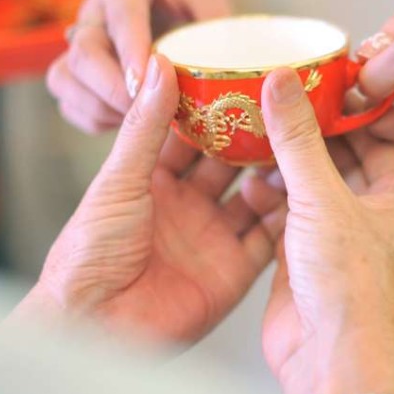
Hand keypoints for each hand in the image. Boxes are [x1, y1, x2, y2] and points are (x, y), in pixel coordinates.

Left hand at [15, 54, 283, 342]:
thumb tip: (160, 68)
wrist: (96, 326)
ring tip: (303, 139)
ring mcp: (212, 237)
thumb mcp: (119, 179)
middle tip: (284, 103)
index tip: (241, 77)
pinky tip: (305, 191)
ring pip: (255, 195)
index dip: (214, 108)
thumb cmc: (89, 254)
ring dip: (276, 172)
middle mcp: (186, 206)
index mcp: (152, 181)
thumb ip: (145, 126)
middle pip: (230, 162)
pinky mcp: (233, 270)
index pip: (191, 135)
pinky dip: (287, 217)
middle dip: (255, 136)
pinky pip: (268, 239)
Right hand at [47, 0, 229, 133]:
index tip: (146, 85)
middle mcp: (93, 10)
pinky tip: (127, 123)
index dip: (132, 53)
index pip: (123, 19)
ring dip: (98, 107)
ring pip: (64, 78)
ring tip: (139, 122)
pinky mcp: (78, 63)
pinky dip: (92, 116)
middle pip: (83, 55)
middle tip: (150, 113)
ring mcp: (81, 38)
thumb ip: (217, 26)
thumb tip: (238, 75)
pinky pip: (69, 96)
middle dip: (113, 91)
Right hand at [252, 68, 393, 393]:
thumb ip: (299, 139)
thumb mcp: (323, 199)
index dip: (347, 108)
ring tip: (257, 129)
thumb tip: (282, 83)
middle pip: (341, 157)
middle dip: (309, 133)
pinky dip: (270, 194)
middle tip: (278, 98)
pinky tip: (249, 177)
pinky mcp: (310, 256)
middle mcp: (376, 216)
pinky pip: (290, 212)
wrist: (329, 361)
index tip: (317, 80)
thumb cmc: (352, 289)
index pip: (378, 136)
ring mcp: (342, 237)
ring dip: (285, 161)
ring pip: (312, 184)